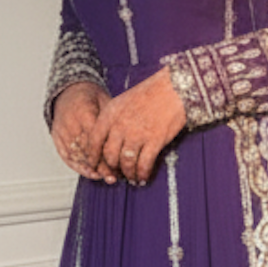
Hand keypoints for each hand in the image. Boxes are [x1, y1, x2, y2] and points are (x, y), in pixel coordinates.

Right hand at [51, 81, 112, 179]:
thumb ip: (112, 119)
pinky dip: (78, 166)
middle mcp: (70, 123)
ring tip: (104, 178)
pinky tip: (90, 173)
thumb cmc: (90, 97)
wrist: (69, 91)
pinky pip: (66, 155)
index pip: (95, 139)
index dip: (105, 154)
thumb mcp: (105, 101)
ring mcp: (61, 131)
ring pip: (76, 155)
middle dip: (100, 165)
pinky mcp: (56, 137)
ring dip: (90, 169)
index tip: (118, 165)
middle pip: (86, 150)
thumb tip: (127, 138)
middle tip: (114, 176)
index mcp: (83, 112)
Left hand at [83, 68, 186, 185]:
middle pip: (109, 156)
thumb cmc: (150, 92)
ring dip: (128, 174)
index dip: (93, 157)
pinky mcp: (154, 141)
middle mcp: (120, 125)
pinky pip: (144, 164)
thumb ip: (113, 119)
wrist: (174, 87)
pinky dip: (143, 174)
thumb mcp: (124, 101)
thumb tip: (109, 140)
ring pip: (126, 163)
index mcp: (110, 114)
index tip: (95, 165)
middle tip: (117, 174)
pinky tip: (144, 178)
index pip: (94, 141)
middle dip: (112, 169)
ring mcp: (137, 134)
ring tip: (132, 178)